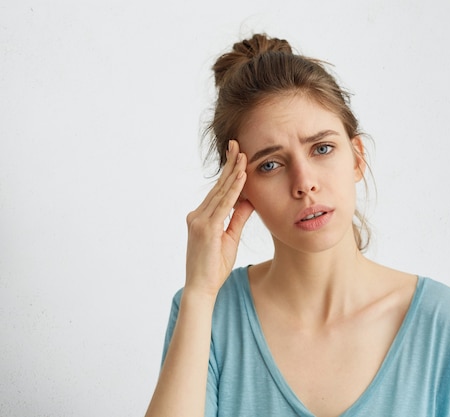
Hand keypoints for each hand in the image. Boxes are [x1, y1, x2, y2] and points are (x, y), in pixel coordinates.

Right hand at [184, 140, 253, 295]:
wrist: (201, 287)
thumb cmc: (215, 266)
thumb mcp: (230, 238)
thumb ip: (237, 217)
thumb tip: (248, 200)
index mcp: (202, 217)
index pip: (218, 190)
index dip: (228, 173)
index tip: (237, 156)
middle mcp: (197, 215)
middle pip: (218, 186)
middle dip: (229, 165)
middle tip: (237, 145)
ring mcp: (199, 221)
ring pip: (220, 192)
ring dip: (233, 172)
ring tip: (242, 155)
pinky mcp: (205, 228)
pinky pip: (223, 205)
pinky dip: (233, 190)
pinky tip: (241, 177)